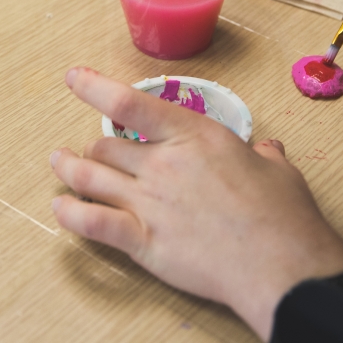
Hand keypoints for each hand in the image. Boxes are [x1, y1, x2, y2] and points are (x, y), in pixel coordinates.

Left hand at [50, 68, 342, 339]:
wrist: (281, 265)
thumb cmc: (283, 215)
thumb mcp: (277, 169)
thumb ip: (264, 154)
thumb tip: (267, 149)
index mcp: (193, 137)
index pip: (129, 104)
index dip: (94, 87)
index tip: (74, 78)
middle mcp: (163, 164)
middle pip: (107, 147)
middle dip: (95, 149)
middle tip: (93, 151)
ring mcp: (150, 203)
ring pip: (91, 178)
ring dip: (70, 170)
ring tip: (59, 162)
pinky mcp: (144, 241)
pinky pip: (93, 223)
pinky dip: (71, 214)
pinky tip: (60, 208)